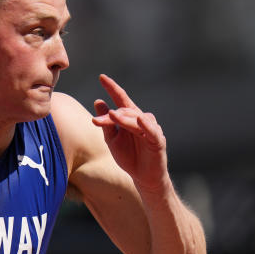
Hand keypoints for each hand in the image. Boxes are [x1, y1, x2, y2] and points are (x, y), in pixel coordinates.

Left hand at [91, 74, 168, 193]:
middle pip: (125, 112)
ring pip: (137, 119)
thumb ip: (106, 123)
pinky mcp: (158, 141)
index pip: (121, 99)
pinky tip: (140, 120)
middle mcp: (141, 120)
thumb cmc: (129, 157)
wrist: (142, 177)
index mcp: (130, 119)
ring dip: (124, 118)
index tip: (101, 77)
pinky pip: (152, 131)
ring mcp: (151, 130)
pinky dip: (146, 125)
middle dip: (111, 115)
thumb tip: (98, 102)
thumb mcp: (112, 139)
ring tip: (112, 116)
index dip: (112, 88)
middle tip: (96, 120)